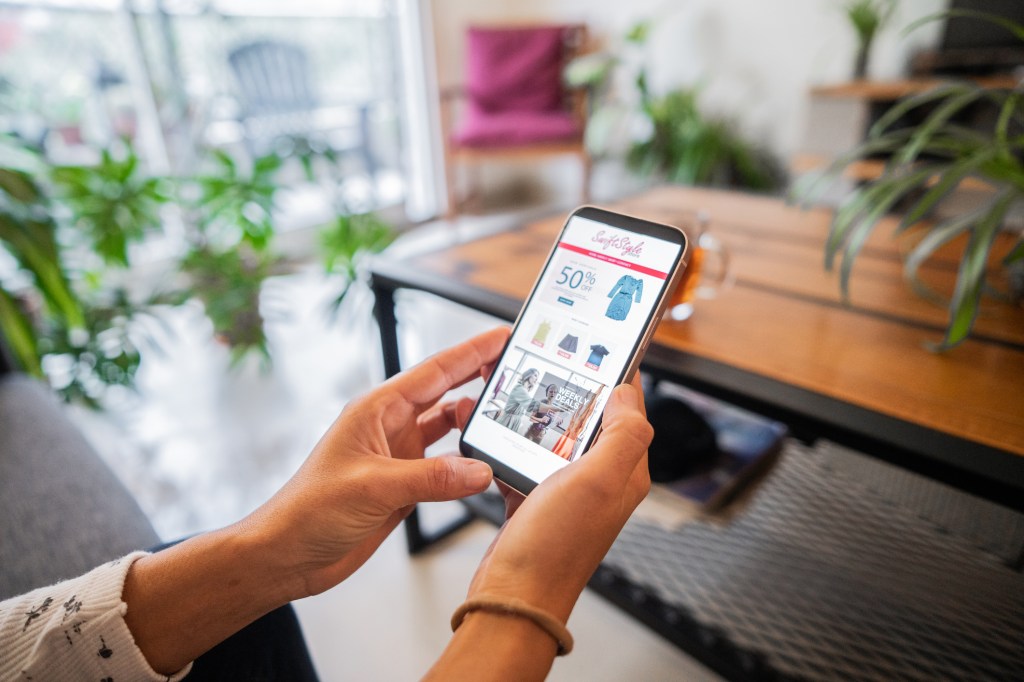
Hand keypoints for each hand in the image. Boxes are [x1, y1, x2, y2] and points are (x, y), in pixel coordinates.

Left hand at [124, 328, 508, 674]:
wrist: (287, 556)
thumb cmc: (308, 511)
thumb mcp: (374, 488)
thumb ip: (431, 478)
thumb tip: (480, 469)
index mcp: (377, 410)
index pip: (434, 371)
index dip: (471, 352)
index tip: (503, 337)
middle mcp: (390, 427)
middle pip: (446, 393)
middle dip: (481, 380)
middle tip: (521, 371)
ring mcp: (398, 456)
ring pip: (448, 429)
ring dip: (476, 424)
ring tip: (510, 418)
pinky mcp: (404, 485)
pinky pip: (446, 466)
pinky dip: (468, 463)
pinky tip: (486, 464)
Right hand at [465, 374, 651, 620]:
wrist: (512, 597)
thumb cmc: (555, 547)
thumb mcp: (599, 479)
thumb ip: (624, 433)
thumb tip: (626, 393)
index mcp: (624, 472)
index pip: (629, 410)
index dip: (618, 376)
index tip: (603, 347)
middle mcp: (600, 481)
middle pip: (591, 420)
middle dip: (573, 390)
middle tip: (553, 361)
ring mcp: (567, 492)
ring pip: (556, 437)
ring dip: (540, 415)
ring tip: (521, 390)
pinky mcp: (536, 501)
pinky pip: (527, 460)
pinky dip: (513, 444)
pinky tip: (496, 433)